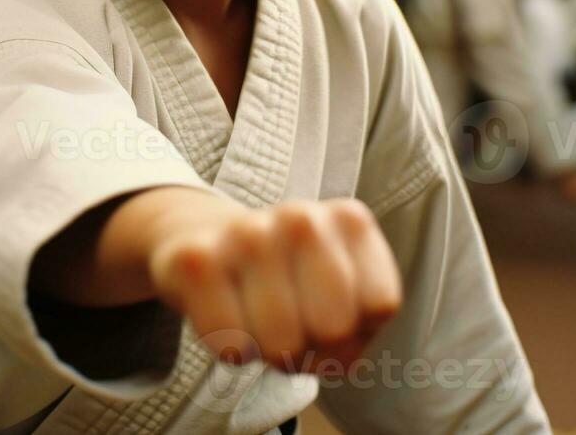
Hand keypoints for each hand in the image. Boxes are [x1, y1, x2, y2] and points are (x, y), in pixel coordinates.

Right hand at [148, 198, 401, 373]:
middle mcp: (301, 218)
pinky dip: (234, 350)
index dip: (357, 329)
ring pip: (282, 345)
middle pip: (334, 328)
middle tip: (293, 324)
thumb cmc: (286, 280)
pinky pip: (233, 348)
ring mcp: (246, 234)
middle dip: (315, 345)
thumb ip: (358, 330)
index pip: (380, 306)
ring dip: (271, 351)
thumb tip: (326, 357)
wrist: (203, 238)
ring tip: (258, 318)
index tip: (331, 312)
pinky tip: (228, 316)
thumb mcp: (344, 293)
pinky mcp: (195, 260)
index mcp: (349, 220)